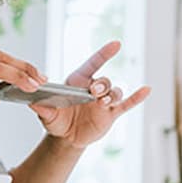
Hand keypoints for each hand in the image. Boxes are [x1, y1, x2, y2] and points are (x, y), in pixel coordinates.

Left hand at [28, 41, 150, 148]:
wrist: (66, 138)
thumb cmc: (56, 120)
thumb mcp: (47, 115)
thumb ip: (43, 110)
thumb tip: (34, 105)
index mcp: (78, 81)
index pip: (93, 63)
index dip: (104, 53)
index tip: (116, 44)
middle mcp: (93, 88)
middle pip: (104, 80)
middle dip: (102, 84)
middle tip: (94, 92)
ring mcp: (103, 101)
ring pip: (115, 92)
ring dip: (111, 95)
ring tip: (103, 103)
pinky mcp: (111, 114)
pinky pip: (127, 104)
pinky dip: (136, 98)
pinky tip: (146, 90)